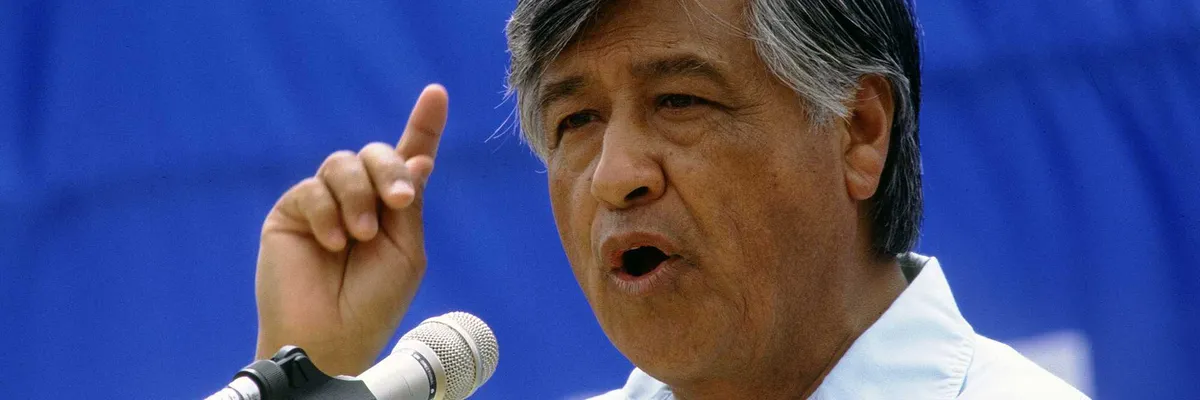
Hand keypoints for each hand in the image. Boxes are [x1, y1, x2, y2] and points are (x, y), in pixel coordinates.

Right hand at [254, 84, 448, 375]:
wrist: (333, 335)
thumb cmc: (375, 301)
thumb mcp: (406, 249)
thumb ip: (409, 202)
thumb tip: (420, 157)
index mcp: (393, 205)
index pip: (409, 156)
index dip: (424, 124)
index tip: (437, 94)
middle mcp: (359, 197)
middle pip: (376, 153)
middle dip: (390, 170)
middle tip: (399, 201)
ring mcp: (324, 202)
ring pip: (343, 163)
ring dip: (359, 197)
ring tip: (360, 237)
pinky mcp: (292, 211)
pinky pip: (312, 189)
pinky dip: (328, 214)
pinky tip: (333, 243)